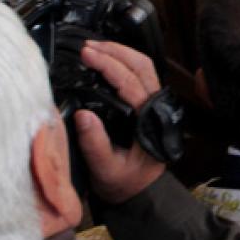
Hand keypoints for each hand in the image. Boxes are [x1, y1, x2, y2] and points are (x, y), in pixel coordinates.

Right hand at [74, 41, 165, 202]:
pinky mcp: (148, 105)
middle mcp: (156, 107)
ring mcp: (154, 104)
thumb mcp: (106, 169)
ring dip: (120, 52)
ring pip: (144, 67)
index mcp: (148, 120)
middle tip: (88, 46)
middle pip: (142, 65)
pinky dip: (123, 62)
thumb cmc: (124, 183)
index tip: (88, 55)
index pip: (130, 82)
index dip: (108, 64)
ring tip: (95, 47)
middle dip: (115, 50)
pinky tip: (105, 60)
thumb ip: (95, 144)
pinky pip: (140, 75)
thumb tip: (83, 114)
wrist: (140, 193)